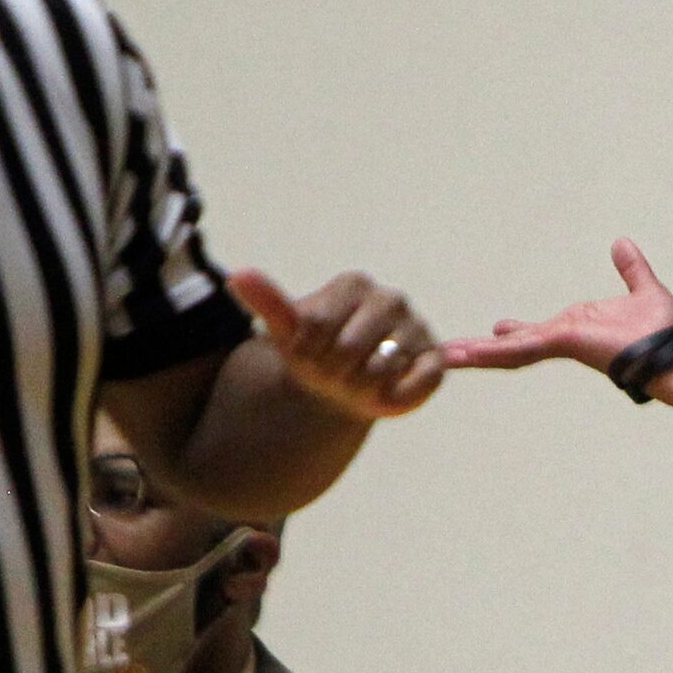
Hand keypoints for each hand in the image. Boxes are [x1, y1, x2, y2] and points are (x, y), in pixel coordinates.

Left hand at [230, 268, 442, 420]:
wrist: (338, 385)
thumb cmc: (313, 354)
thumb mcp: (285, 331)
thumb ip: (267, 302)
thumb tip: (238, 275)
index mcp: (354, 285)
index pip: (317, 327)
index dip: (305, 354)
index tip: (307, 355)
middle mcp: (391, 300)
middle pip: (348, 349)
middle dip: (332, 373)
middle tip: (333, 374)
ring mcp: (417, 328)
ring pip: (379, 369)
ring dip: (359, 389)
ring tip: (356, 383)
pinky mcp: (434, 361)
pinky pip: (417, 383)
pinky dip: (395, 397)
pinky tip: (384, 392)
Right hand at [442, 239, 672, 377]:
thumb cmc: (666, 333)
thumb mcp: (643, 289)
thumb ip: (631, 269)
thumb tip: (622, 244)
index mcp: (577, 328)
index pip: (538, 333)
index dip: (516, 333)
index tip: (496, 328)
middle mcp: (566, 339)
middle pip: (515, 346)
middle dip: (484, 349)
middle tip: (450, 352)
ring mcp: (562, 344)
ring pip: (510, 351)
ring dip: (478, 354)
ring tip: (445, 357)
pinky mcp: (563, 343)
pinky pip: (521, 348)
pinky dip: (492, 352)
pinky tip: (466, 356)